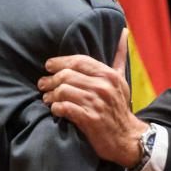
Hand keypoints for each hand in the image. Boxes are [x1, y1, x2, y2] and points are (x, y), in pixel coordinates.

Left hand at [40, 28, 148, 166]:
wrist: (127, 138)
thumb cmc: (119, 107)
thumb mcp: (121, 80)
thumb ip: (118, 57)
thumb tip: (123, 32)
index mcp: (109, 74)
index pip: (78, 60)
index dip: (60, 62)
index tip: (48, 66)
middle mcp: (103, 86)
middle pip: (67, 75)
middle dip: (50, 80)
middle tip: (43, 85)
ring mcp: (96, 103)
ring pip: (63, 91)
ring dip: (51, 95)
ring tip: (47, 99)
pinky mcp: (89, 119)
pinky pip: (64, 108)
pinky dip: (56, 108)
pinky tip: (55, 110)